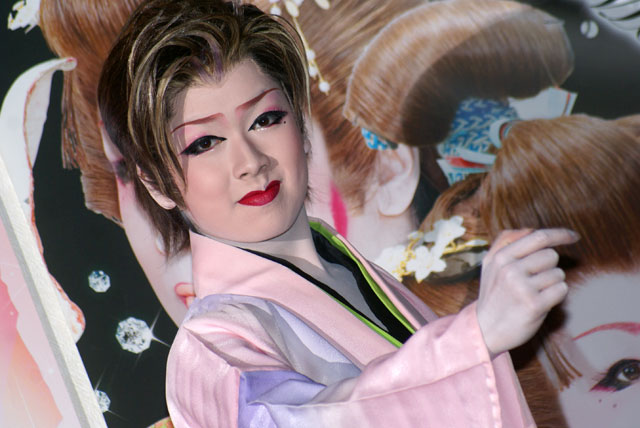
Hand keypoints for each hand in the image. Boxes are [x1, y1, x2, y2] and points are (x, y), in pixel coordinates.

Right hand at [476, 228, 578, 355]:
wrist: (486, 330)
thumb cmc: (493, 296)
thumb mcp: (490, 265)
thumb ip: (505, 243)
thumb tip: (531, 230)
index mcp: (501, 257)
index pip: (538, 237)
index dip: (560, 234)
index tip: (573, 236)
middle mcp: (510, 269)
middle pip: (551, 255)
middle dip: (548, 267)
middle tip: (533, 282)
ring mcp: (521, 287)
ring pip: (558, 273)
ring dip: (551, 284)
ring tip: (533, 294)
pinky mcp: (534, 304)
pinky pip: (561, 290)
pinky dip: (556, 296)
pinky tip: (540, 303)